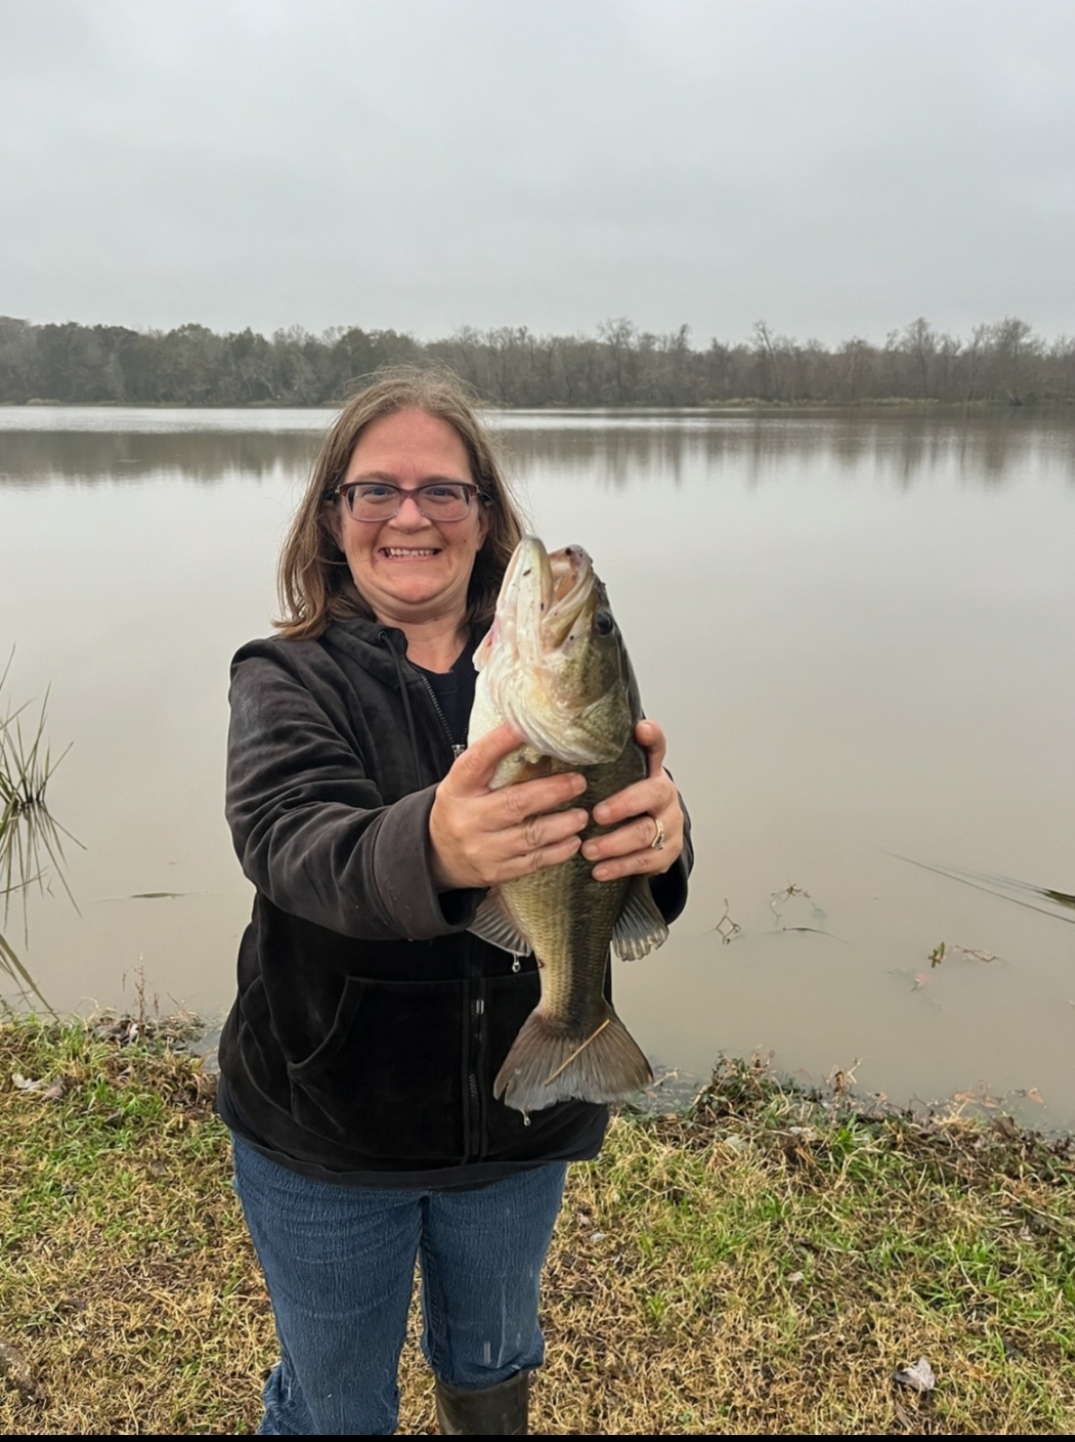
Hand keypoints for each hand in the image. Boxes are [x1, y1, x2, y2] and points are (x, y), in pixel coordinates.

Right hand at [429, 724, 589, 890]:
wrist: (438, 855)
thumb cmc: (463, 808)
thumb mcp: (466, 783)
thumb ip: (493, 765)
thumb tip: (536, 736)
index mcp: (458, 788)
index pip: (478, 760)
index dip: (502, 742)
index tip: (528, 729)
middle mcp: (467, 819)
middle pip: (514, 804)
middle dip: (552, 792)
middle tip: (579, 783)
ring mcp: (481, 849)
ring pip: (530, 836)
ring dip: (562, 824)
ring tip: (582, 816)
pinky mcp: (495, 872)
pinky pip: (533, 862)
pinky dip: (558, 851)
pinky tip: (573, 841)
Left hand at [581, 719, 683, 880]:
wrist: (652, 838)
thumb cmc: (623, 804)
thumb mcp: (614, 781)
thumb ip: (595, 765)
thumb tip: (550, 741)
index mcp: (651, 771)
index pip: (656, 747)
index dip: (652, 738)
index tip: (642, 729)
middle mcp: (664, 794)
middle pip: (652, 794)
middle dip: (624, 805)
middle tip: (597, 814)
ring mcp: (669, 824)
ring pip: (646, 833)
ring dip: (615, 843)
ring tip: (589, 850)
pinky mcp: (667, 852)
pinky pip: (645, 861)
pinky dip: (620, 867)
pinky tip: (599, 870)